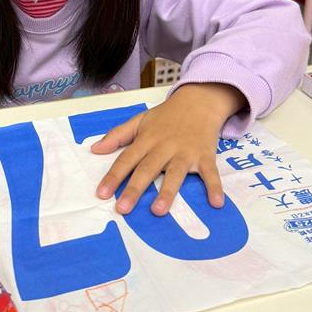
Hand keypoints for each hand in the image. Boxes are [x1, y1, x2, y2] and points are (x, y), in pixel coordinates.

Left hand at [92, 83, 245, 215]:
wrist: (199, 100)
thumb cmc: (167, 116)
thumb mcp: (140, 120)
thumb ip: (117, 135)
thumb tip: (95, 149)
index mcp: (147, 140)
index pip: (126, 159)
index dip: (113, 176)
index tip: (101, 193)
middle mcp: (164, 147)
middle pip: (147, 169)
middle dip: (134, 189)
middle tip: (123, 209)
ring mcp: (186, 152)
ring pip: (175, 173)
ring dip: (167, 192)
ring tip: (158, 210)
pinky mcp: (205, 155)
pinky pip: (210, 173)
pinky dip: (215, 187)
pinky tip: (216, 203)